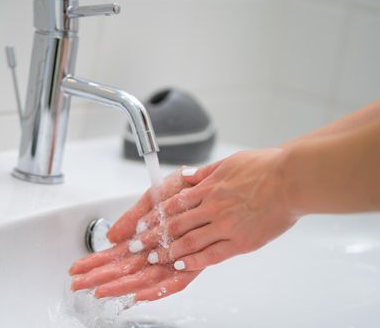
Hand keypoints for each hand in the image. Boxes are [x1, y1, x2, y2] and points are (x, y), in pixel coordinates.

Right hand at [70, 168, 204, 300]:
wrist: (215, 185)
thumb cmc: (186, 191)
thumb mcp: (153, 199)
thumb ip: (133, 218)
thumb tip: (110, 237)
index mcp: (146, 236)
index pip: (115, 254)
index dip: (96, 262)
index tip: (77, 269)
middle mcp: (157, 251)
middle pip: (124, 269)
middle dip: (99, 277)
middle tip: (78, 284)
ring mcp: (172, 259)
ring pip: (142, 278)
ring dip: (119, 285)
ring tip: (97, 290)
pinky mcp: (191, 265)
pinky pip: (172, 283)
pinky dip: (154, 290)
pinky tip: (136, 295)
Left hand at [137, 148, 296, 270]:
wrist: (290, 180)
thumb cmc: (265, 168)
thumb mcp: (229, 163)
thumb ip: (205, 172)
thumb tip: (187, 175)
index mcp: (208, 188)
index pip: (173, 205)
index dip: (154, 217)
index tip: (141, 225)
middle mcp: (212, 207)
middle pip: (176, 225)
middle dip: (154, 237)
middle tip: (138, 246)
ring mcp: (226, 226)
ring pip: (190, 241)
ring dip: (169, 251)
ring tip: (155, 258)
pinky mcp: (241, 242)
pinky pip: (213, 254)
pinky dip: (195, 261)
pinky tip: (181, 265)